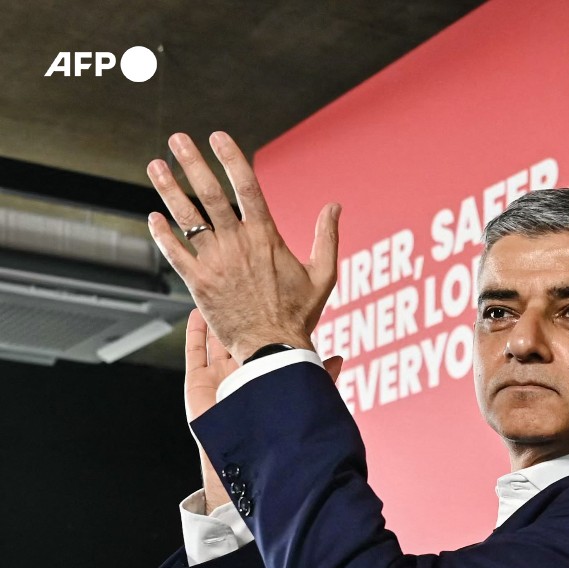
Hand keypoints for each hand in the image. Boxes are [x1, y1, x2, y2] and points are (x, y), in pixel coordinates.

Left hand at [145, 131, 339, 362]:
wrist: (274, 349)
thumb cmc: (300, 314)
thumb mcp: (323, 274)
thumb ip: (327, 237)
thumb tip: (335, 206)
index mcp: (267, 237)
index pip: (247, 187)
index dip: (231, 158)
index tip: (218, 136)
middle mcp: (238, 244)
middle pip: (210, 195)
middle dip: (191, 163)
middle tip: (177, 139)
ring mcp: (216, 263)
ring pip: (187, 219)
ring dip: (169, 190)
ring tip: (155, 166)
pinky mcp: (199, 284)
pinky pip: (175, 254)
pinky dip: (162, 235)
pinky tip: (152, 218)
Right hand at [185, 306, 343, 511]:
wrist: (246, 469)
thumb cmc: (279, 440)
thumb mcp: (303, 402)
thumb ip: (321, 380)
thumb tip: (341, 358)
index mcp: (270, 375)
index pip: (269, 340)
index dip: (269, 318)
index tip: (272, 292)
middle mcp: (246, 374)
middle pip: (241, 333)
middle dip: (240, 308)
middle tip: (240, 278)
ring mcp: (221, 379)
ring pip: (217, 338)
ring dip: (216, 313)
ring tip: (216, 286)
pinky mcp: (198, 386)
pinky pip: (195, 354)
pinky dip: (194, 333)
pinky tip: (196, 313)